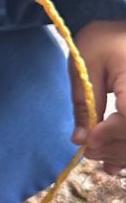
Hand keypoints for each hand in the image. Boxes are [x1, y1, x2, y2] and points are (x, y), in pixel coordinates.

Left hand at [70, 20, 125, 173]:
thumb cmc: (106, 38)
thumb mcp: (86, 64)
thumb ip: (84, 102)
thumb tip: (81, 140)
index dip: (110, 135)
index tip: (88, 143)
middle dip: (115, 148)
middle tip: (89, 152)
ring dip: (124, 153)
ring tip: (100, 157)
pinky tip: (115, 164)